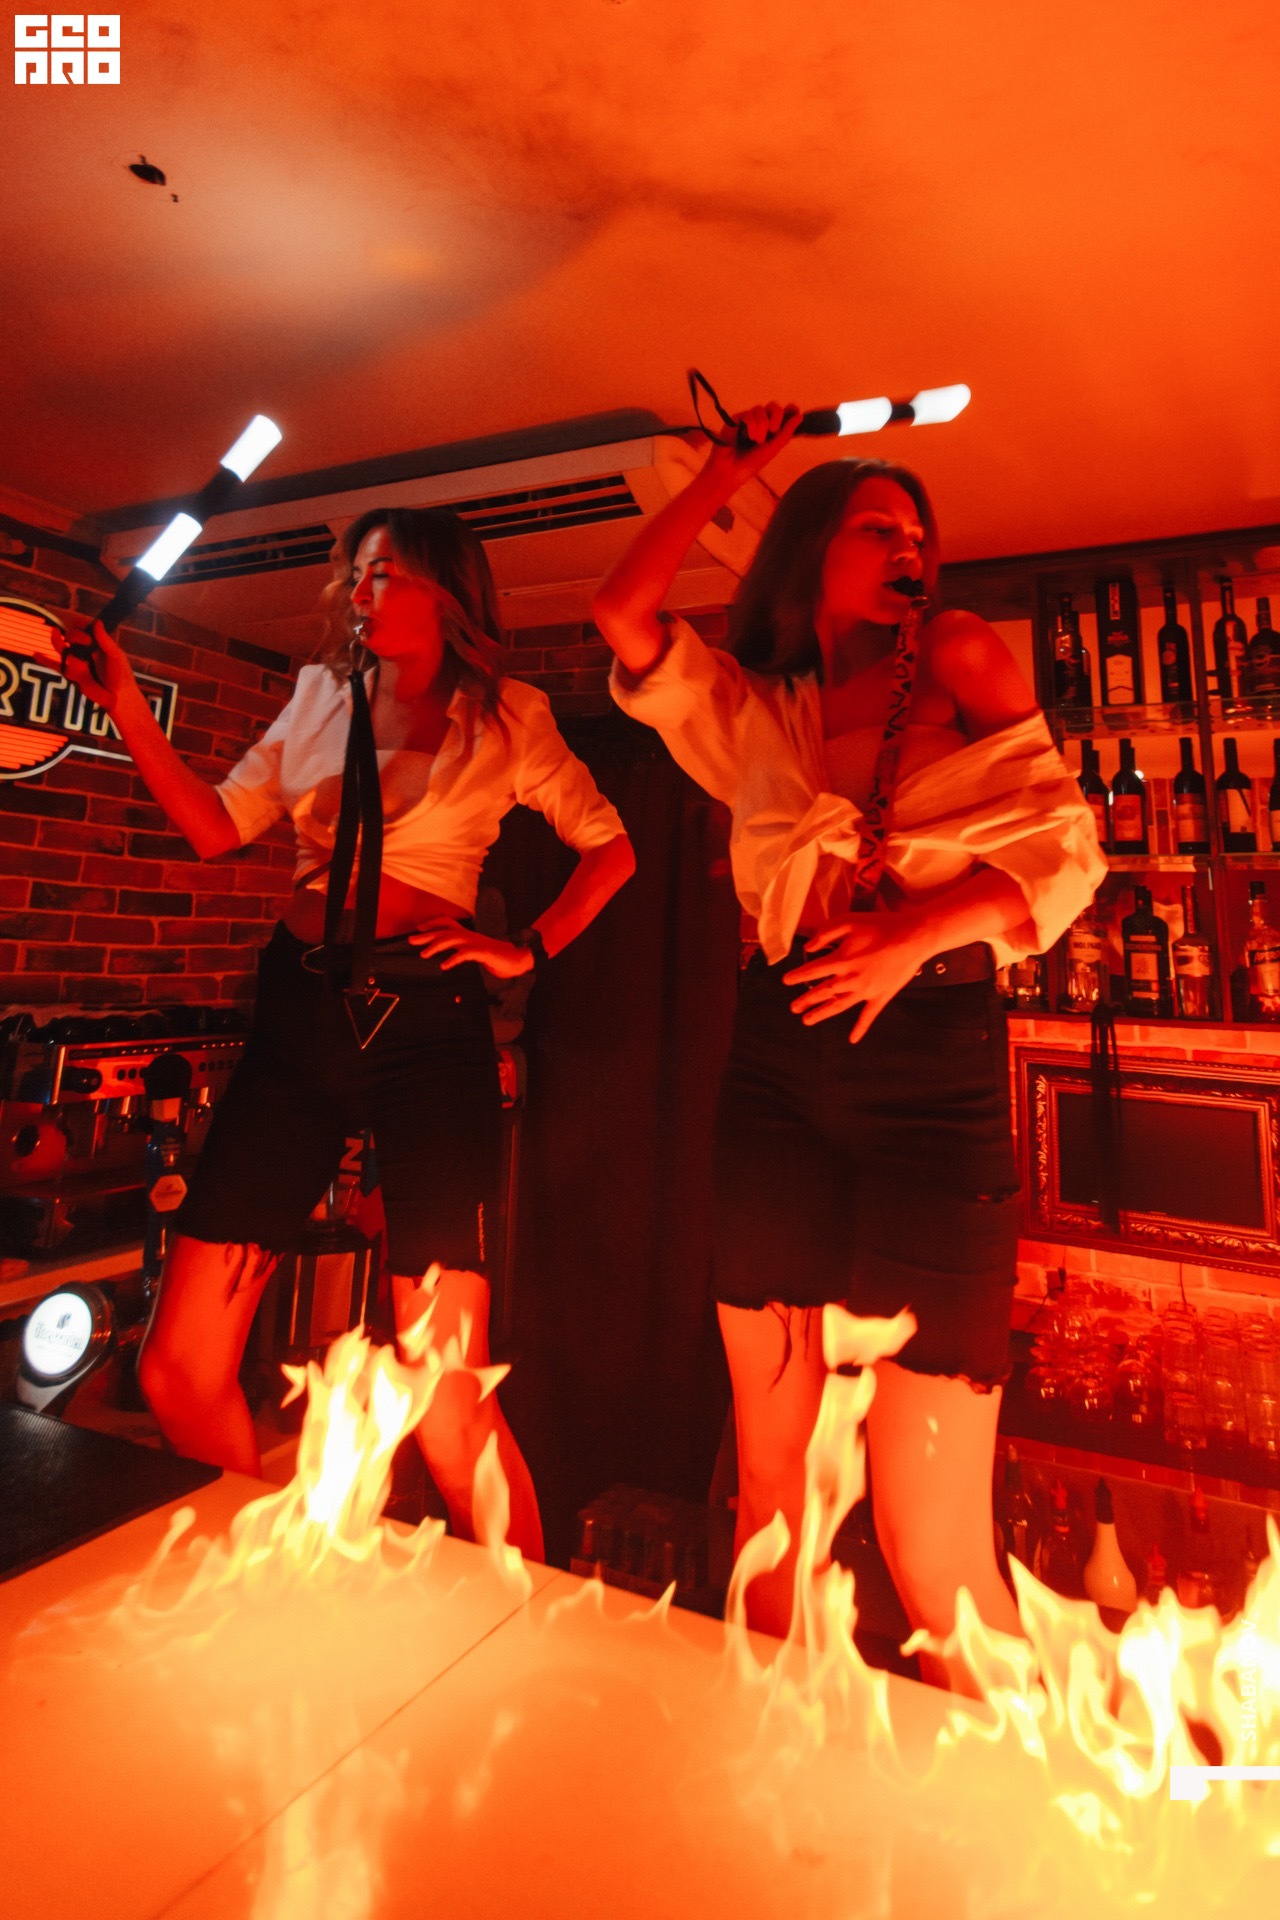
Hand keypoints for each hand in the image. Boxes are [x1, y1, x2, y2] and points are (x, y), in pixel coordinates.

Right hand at [51, 613, 135, 714]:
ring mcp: (78, 662)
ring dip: (60, 644)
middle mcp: (86, 651)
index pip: (85, 628)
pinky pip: (56, 666)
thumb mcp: (115, 656)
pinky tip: (36, 654)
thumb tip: (97, 622)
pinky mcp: (73, 674)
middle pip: (72, 636)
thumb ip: (105, 640)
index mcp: (98, 644)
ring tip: (55, 634)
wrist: (118, 697)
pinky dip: (46, 661)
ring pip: (63, 649)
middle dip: (75, 635)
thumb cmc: (122, 676)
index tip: (81, 624)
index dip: (81, 624)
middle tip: (86, 642)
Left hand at [408, 919, 535, 978]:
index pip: (447, 923)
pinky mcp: (482, 952)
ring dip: (435, 946)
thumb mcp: (477, 952)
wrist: (517, 959)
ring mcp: (476, 943)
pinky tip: (444, 965)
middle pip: (444, 931)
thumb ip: (464, 951)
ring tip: (423, 954)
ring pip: (451, 940)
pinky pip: (464, 954)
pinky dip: (453, 959)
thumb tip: (450, 955)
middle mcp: (470, 935)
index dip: (432, 924)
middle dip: (426, 935)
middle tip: (411, 940)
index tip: (419, 928)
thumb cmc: (497, 957)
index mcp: (468, 934)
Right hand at [703, 400, 801, 489]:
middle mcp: (760, 423)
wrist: (729, 473)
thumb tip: (800, 416)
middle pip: (772, 406)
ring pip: (760, 409)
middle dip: (776, 415)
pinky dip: (751, 425)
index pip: (782, 413)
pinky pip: (748, 414)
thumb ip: (786, 433)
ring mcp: (747, 420)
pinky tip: (749, 437)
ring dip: (762, 425)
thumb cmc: (750, 464)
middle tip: (774, 430)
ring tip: (757, 441)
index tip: (794, 410)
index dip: (790, 410)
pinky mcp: (734, 420)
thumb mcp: (772, 450)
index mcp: (770, 430)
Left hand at [782, 909, 932, 1042]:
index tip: (786, 981)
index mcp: (841, 960)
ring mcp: (866, 991)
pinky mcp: (881, 996)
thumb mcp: (849, 921)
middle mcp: (850, 979)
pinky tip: (853, 1039)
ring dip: (821, 1014)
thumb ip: (826, 933)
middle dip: (805, 1000)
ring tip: (807, 1020)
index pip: (813, 971)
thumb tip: (808, 947)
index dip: (797, 976)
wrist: (913, 937)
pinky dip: (860, 1028)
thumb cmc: (881, 925)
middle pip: (822, 992)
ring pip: (838, 1005)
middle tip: (793, 1008)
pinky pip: (868, 1015)